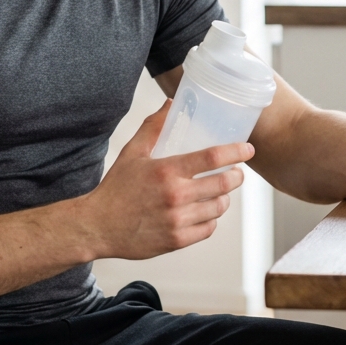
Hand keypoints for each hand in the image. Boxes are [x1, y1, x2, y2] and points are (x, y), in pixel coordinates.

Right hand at [76, 101, 252, 260]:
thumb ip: (153, 127)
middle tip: (237, 172)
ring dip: (224, 198)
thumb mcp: (132, 152)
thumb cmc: (116, 189)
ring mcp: (178, 220)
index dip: (235, 152)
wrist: (98, 226)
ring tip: (219, 192)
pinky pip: (208, 229)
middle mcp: (175, 196)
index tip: (248, 149)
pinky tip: (205, 212)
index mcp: (166, 171)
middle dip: (236, 176)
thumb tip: (170, 104)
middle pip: (223, 184)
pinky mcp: (177, 240)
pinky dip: (211, 220)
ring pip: (219, 208)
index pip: (212, 158)